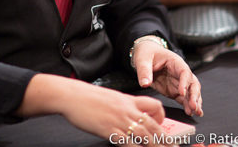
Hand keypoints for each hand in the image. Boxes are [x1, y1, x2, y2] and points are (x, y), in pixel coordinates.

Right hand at [58, 79, 175, 145]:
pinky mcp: (109, 129)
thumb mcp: (110, 98)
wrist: (72, 96)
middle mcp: (127, 110)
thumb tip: (128, 116)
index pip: (153, 105)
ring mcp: (119, 120)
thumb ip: (122, 106)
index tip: (161, 126)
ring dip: (155, 146)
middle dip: (165, 139)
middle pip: (153, 125)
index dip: (161, 117)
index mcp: (128, 100)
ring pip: (145, 135)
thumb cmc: (87, 97)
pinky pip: (128, 143)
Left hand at [131, 38, 202, 116]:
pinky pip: (184, 99)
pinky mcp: (175, 91)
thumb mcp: (143, 59)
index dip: (185, 82)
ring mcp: (179, 83)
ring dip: (194, 102)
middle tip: (193, 106)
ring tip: (196, 112)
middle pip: (192, 83)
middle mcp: (180, 73)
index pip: (184, 72)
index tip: (182, 93)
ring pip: (191, 92)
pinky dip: (188, 106)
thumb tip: (145, 84)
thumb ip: (144, 71)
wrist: (146, 55)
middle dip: (194, 95)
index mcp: (175, 62)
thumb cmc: (147, 54)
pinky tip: (192, 113)